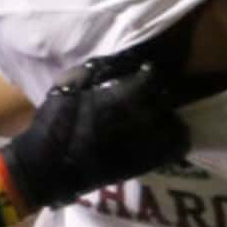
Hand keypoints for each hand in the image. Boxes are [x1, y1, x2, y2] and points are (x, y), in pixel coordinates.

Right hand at [0, 48, 189, 208]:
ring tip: (156, 114)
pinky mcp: (146, 162)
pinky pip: (178, 145)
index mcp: (121, 96)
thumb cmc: (54, 124)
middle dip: (158, 93)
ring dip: (167, 113)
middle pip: (166, 96)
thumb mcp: (66, 85)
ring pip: (174, 118)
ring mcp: (146, 142)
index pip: (151, 75)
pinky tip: (163, 134)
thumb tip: (115, 60)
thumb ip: (93, 69)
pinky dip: (175, 137)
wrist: (48, 167)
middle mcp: (140, 117)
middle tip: (148, 95)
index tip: (140, 74)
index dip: (146, 73)